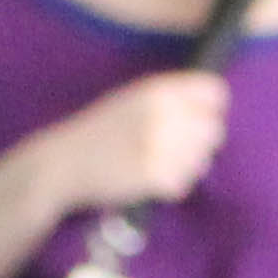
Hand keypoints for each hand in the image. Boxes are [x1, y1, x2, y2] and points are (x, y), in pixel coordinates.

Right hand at [49, 70, 229, 213]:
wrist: (64, 162)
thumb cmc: (98, 131)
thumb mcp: (130, 99)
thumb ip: (170, 99)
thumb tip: (212, 109)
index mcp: (156, 91)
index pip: (214, 92)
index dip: (209, 108)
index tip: (198, 120)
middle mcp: (162, 115)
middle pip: (213, 130)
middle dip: (199, 142)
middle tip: (174, 149)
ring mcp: (160, 146)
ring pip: (202, 160)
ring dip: (185, 166)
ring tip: (156, 164)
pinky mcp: (155, 177)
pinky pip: (183, 184)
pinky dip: (170, 187)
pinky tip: (148, 180)